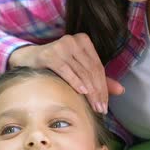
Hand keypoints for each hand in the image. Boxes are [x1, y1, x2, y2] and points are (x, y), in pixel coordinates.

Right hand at [8, 33, 124, 112]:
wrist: (27, 60)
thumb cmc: (55, 66)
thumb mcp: (78, 69)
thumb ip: (97, 79)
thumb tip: (121, 90)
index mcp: (84, 41)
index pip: (98, 67)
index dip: (104, 87)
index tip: (105, 105)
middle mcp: (74, 40)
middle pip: (91, 70)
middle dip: (98, 92)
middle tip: (101, 109)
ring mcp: (62, 46)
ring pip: (81, 72)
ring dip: (89, 92)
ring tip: (93, 107)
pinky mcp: (50, 54)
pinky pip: (66, 70)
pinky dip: (75, 82)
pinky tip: (82, 93)